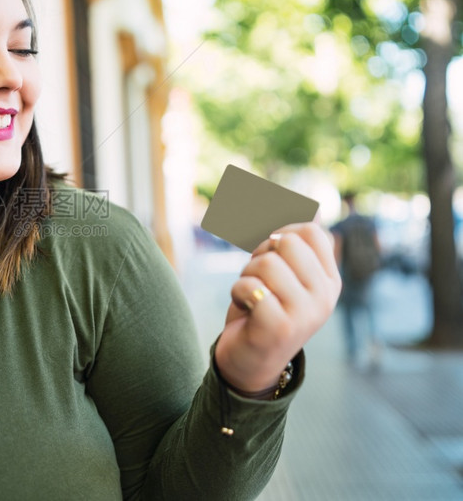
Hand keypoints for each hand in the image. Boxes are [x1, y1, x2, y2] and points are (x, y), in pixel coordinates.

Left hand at [214, 223, 340, 394]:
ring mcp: (305, 314)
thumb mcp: (281, 275)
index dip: (280, 234)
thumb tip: (303, 204)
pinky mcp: (279, 327)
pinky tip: (245, 310)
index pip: (310, 231)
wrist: (251, 362)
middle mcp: (324, 297)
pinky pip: (249, 287)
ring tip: (252, 297)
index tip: (270, 255)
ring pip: (265, 263)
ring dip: (246, 276)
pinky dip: (237, 293)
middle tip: (257, 281)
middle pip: (286, 242)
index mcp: (329, 281)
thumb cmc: (263, 310)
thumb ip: (290, 244)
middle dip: (260, 255)